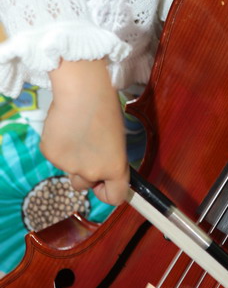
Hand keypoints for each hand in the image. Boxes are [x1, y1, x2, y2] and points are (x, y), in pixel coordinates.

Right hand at [40, 59, 129, 205]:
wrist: (83, 90)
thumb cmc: (105, 107)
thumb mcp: (117, 136)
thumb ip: (109, 157)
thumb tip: (102, 165)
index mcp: (114, 167)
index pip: (115, 197)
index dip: (108, 192)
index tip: (104, 184)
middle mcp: (92, 172)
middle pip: (85, 185)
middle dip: (86, 172)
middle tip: (88, 147)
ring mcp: (68, 165)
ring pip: (69, 170)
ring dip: (72, 158)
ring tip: (77, 130)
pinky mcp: (50, 154)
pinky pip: (55, 156)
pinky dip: (59, 145)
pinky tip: (65, 127)